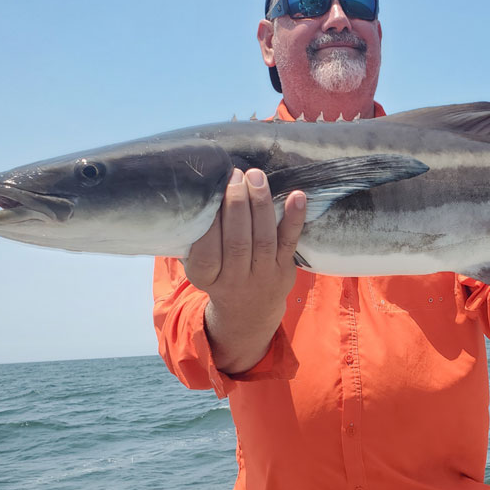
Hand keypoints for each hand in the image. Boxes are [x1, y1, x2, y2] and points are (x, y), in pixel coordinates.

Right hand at [183, 167, 305, 372]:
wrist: (248, 313)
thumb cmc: (218, 277)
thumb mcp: (199, 267)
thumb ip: (195, 241)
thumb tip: (192, 197)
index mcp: (207, 278)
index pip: (208, 250)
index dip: (212, 221)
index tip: (213, 191)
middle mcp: (235, 279)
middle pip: (237, 241)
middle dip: (236, 205)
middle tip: (235, 175)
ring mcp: (263, 275)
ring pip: (263, 239)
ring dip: (261, 204)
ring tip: (256, 176)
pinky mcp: (285, 270)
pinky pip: (290, 243)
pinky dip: (295, 218)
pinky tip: (297, 196)